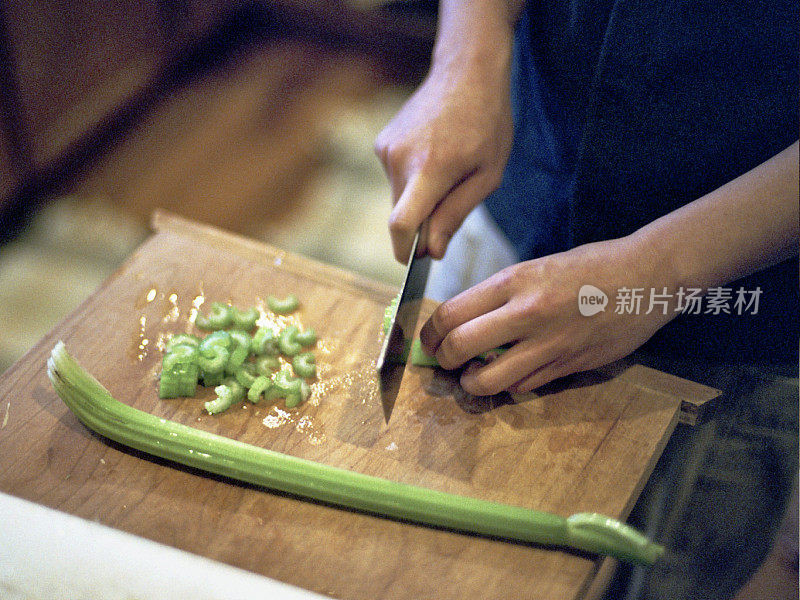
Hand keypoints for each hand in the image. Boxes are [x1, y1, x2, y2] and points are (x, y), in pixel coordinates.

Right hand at [374, 45, 512, 262]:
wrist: (466, 73)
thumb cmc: (487, 124)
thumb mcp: (487, 175)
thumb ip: (456, 214)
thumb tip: (433, 251)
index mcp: (431, 168)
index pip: (402, 224)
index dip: (405, 251)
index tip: (416, 261)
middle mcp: (400, 159)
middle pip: (401, 215)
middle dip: (422, 224)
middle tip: (453, 200)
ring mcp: (386, 149)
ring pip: (398, 198)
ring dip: (419, 199)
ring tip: (447, 168)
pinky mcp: (381, 143)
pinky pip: (395, 179)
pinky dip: (412, 180)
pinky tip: (434, 155)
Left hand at [419, 235, 677, 394]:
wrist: (646, 277)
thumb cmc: (590, 267)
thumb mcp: (536, 269)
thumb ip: (501, 296)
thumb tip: (465, 323)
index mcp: (515, 282)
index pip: (451, 314)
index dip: (430, 333)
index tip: (429, 340)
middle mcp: (527, 313)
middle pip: (461, 347)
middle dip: (443, 360)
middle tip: (445, 361)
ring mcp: (549, 343)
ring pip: (489, 379)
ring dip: (472, 382)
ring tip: (472, 376)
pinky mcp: (569, 366)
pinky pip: (524, 386)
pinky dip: (509, 385)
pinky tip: (511, 375)